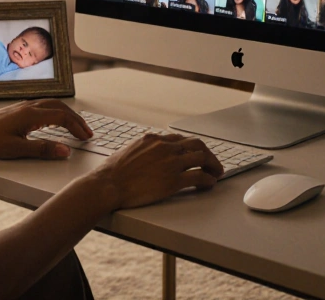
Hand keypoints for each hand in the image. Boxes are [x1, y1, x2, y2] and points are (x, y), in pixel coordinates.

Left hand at [0, 100, 92, 159]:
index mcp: (30, 115)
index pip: (61, 116)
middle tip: (87, 132)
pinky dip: (56, 112)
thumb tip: (65, 150)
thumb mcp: (16, 149)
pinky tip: (56, 121)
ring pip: (52, 104)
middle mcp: (29, 107)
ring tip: (76, 127)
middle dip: (76, 119)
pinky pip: (44, 106)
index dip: (76, 127)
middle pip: (60, 107)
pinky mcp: (19, 110)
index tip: (86, 137)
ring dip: (67, 114)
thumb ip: (42, 149)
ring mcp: (23, 106)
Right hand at [89, 133, 223, 210]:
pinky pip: (199, 177)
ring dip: (213, 166)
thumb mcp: (128, 151)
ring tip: (216, 174)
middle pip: (196, 144)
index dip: (191, 148)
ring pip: (202, 158)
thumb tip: (147, 155)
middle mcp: (164, 148)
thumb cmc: (112, 172)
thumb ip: (143, 150)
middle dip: (207, 154)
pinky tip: (209, 184)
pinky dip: (208, 180)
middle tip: (212, 163)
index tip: (195, 155)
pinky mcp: (174, 181)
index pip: (180, 139)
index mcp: (153, 139)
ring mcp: (171, 163)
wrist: (108, 184)